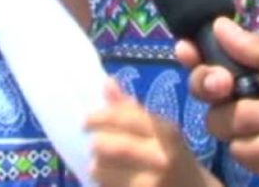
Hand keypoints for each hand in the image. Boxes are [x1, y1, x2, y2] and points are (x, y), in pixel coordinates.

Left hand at [84, 79, 213, 186]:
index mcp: (164, 132)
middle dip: (97, 144)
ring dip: (97, 166)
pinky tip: (108, 179)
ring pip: (107, 170)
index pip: (128, 119)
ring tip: (99, 164)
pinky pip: (109, 186)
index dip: (102, 118)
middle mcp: (160, 155)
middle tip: (91, 145)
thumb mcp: (159, 131)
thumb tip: (107, 82)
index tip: (85, 120)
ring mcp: (151, 181)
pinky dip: (103, 181)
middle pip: (117, 147)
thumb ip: (131, 109)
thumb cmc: (173, 157)